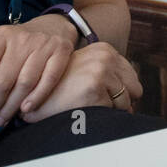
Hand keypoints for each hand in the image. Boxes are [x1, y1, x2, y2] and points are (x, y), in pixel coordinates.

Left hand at [0, 14, 76, 125]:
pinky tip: (25, 110)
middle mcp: (22, 40)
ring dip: (10, 106)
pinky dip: (37, 96)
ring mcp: (43, 46)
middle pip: (3, 78)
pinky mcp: (61, 53)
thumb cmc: (17, 41)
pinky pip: (49, 79)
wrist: (53, 26)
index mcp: (2, 36)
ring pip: (25, 83)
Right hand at [20, 42, 142, 122]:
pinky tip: (82, 109)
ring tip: (87, 104)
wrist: (31, 95)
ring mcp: (100, 72)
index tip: (101, 95)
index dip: (119, 91)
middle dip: (120, 100)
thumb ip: (110, 72)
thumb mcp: (87, 68)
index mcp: (104, 49)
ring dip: (110, 110)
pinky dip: (100, 117)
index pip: (131, 77)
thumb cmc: (59, 86)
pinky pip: (112, 113)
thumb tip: (135, 95)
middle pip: (135, 89)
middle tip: (96, 102)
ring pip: (125, 103)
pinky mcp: (94, 91)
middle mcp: (105, 57)